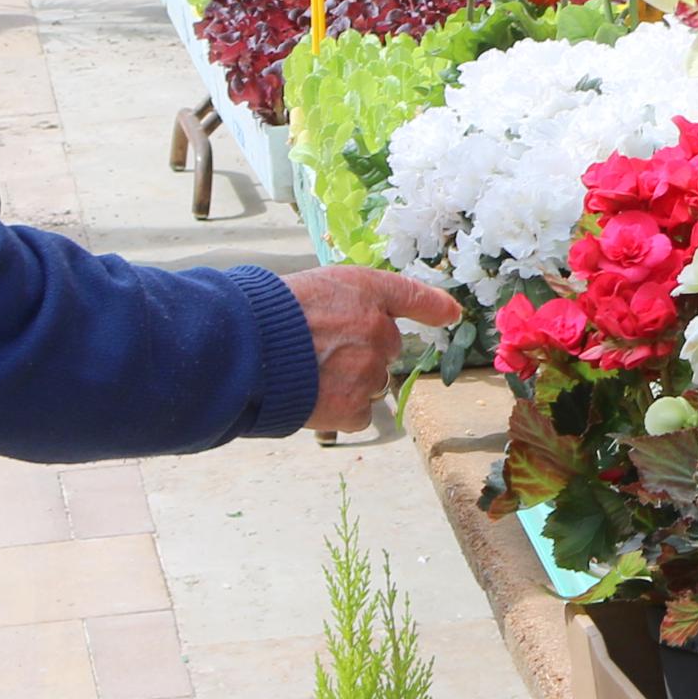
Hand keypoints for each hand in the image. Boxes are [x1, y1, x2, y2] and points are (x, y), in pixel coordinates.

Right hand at [288, 265, 460, 433]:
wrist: (246, 349)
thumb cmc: (271, 314)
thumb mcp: (314, 286)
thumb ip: (349, 303)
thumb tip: (368, 321)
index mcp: (366, 293)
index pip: (411, 296)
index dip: (434, 306)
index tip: (451, 314)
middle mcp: (377, 331)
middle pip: (387, 348)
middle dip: (363, 351)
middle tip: (320, 351)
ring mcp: (368, 371)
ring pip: (372, 382)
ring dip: (350, 382)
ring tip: (309, 373)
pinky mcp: (353, 407)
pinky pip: (359, 413)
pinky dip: (340, 410)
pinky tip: (312, 396)